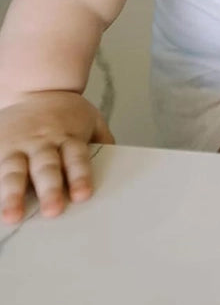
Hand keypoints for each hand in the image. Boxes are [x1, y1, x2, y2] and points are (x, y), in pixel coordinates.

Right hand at [0, 91, 113, 223]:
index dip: (80, 177)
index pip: (76, 158)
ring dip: (12, 195)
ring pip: (13, 171)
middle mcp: (42, 141)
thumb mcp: (90, 119)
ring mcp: (16, 145)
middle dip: (50, 189)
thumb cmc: (66, 113)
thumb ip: (103, 140)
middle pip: (46, 167)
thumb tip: (123, 164)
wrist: (38, 87)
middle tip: (53, 211)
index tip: (83, 196)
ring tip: (12, 216)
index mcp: (68, 136)